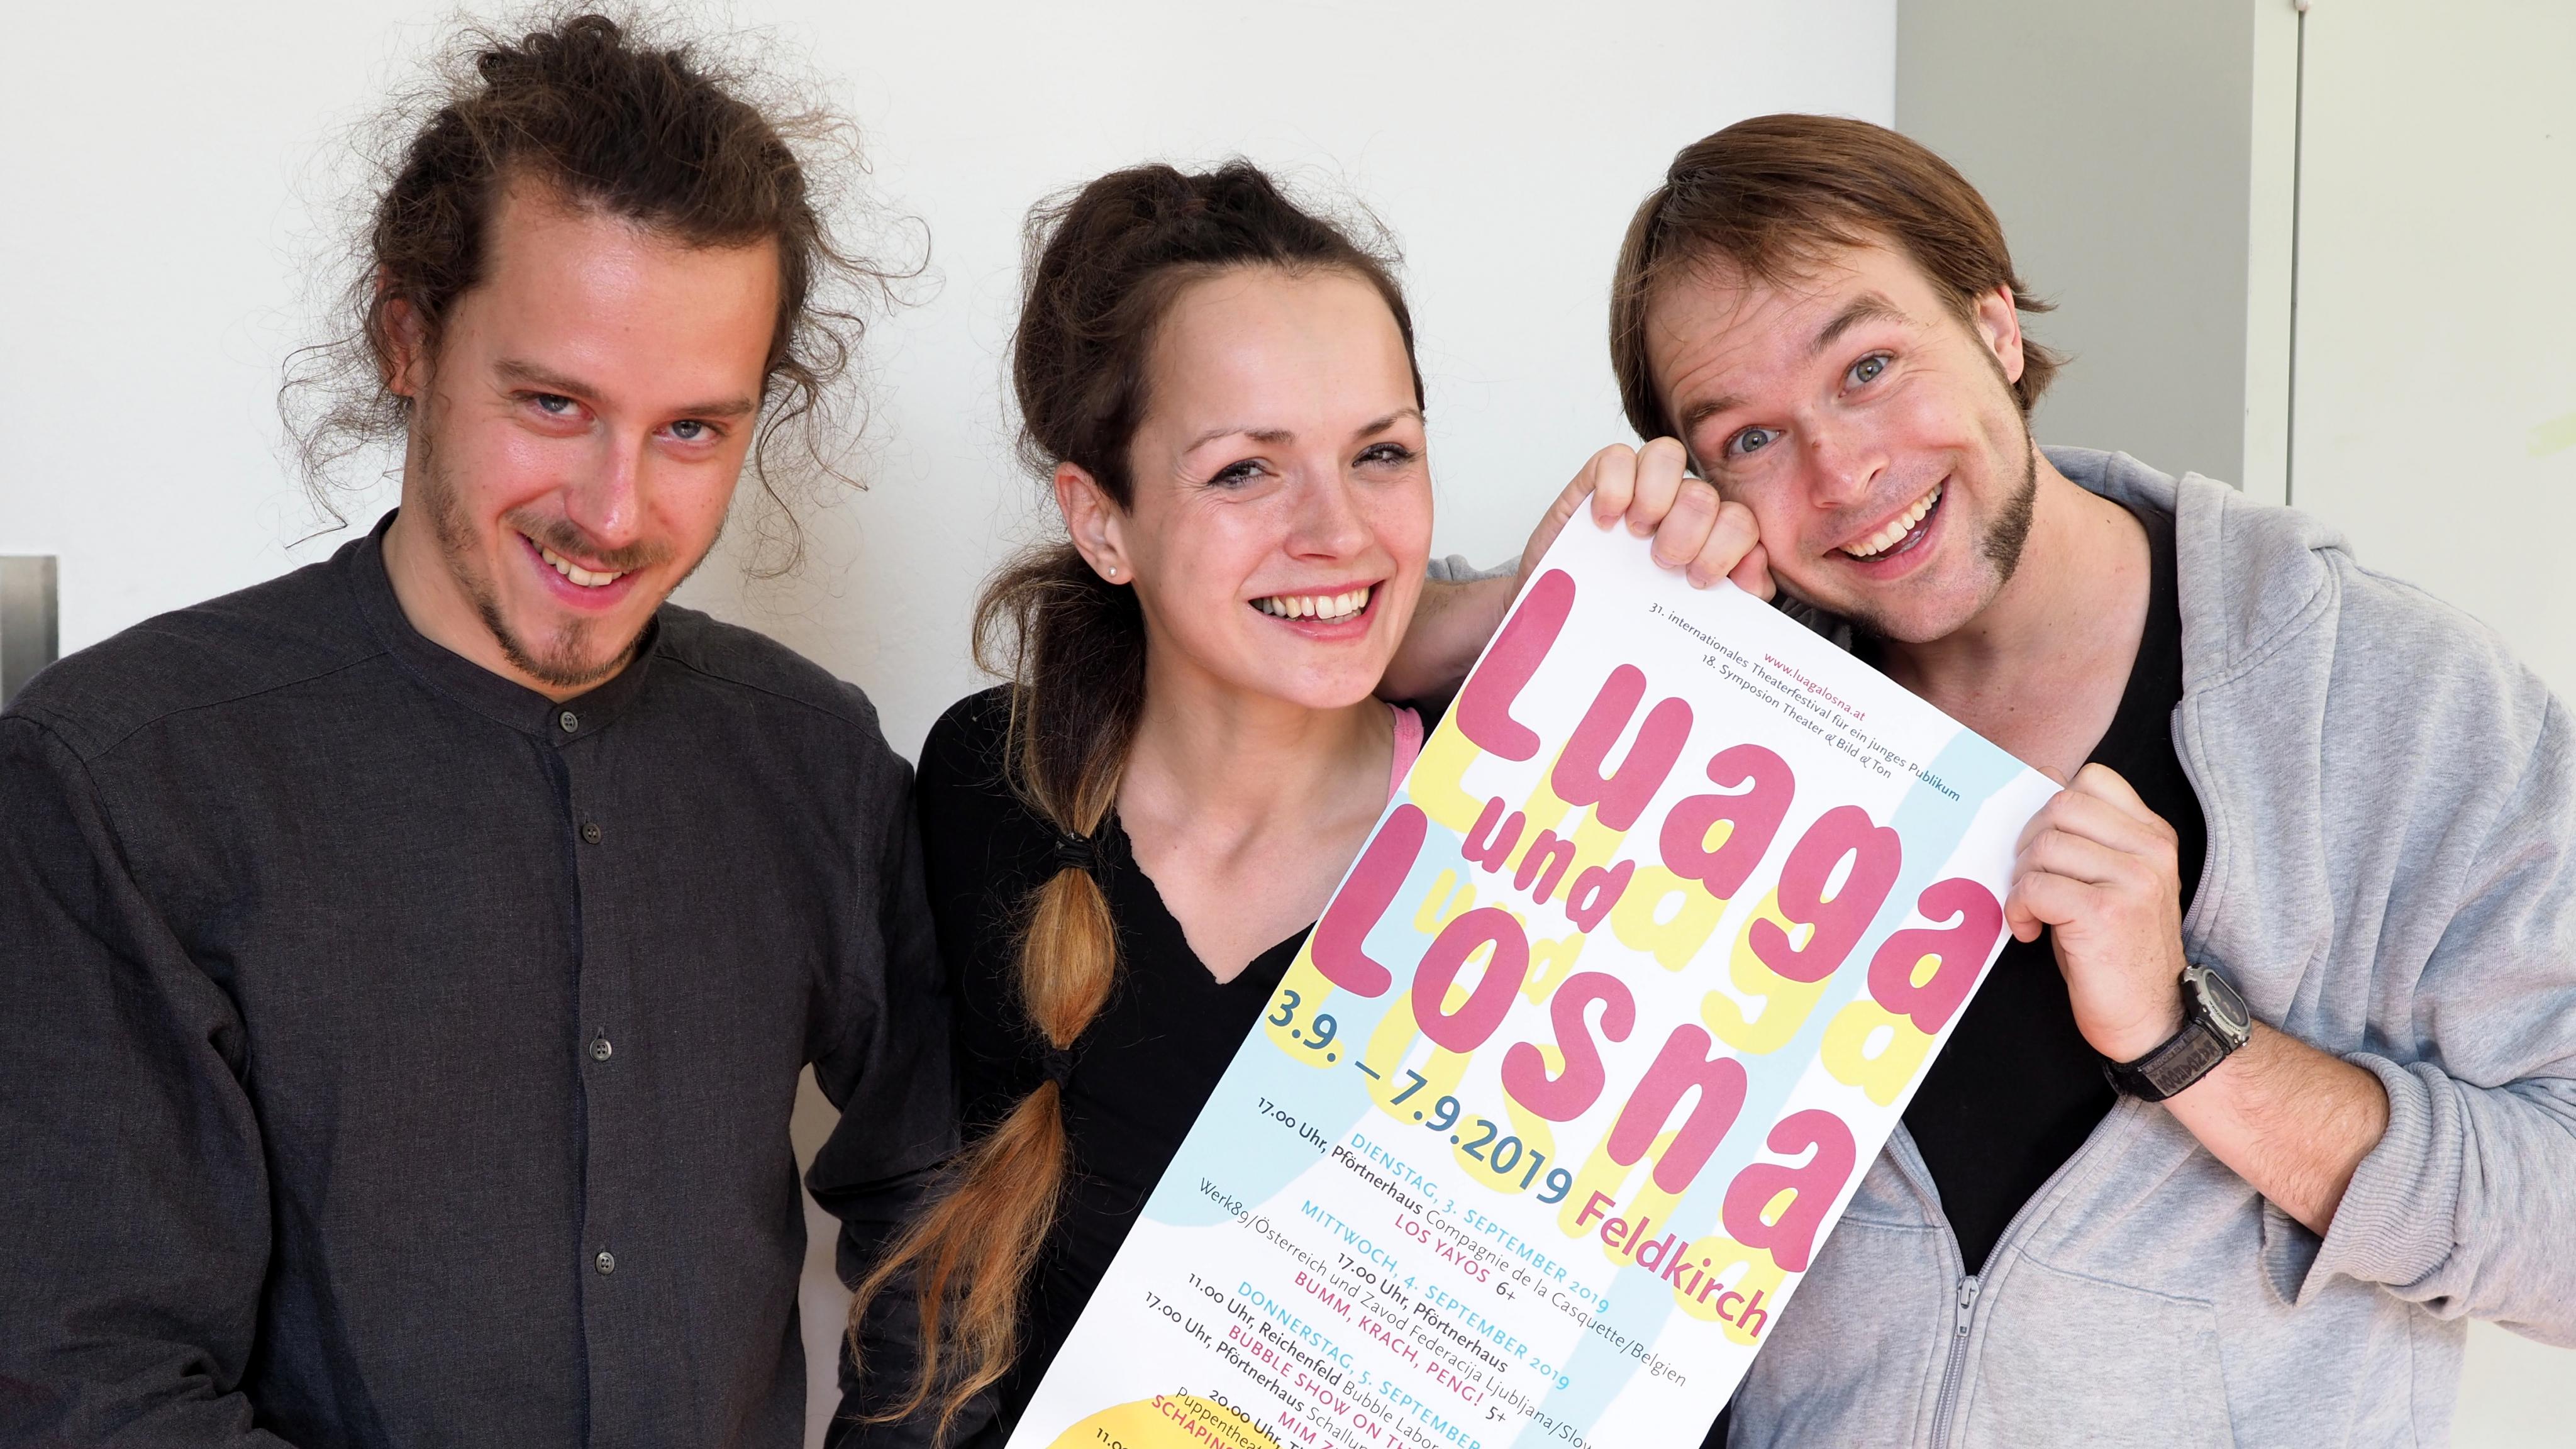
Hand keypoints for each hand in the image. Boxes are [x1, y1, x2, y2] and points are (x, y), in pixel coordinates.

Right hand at [1519, 439, 1772, 597]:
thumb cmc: (1624, 614)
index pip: (1740, 522)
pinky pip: (1617, 456)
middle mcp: (1679, 505)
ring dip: (1654, 500)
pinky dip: (1613, 487)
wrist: (1562, 617)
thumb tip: (1754, 568)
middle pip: (1704, 494)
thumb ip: (1734, 598)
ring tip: (1636, 533)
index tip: (1697, 579)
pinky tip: (1605, 521)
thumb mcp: (1682, 616)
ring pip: (1667, 456)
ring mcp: (1640, 485)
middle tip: (1662, 561)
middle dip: (1686, 533)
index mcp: (1708, 536)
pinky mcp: (1600, 476)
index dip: (1725, 549)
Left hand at [2005, 763, 2189, 1062]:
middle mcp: (2151, 851)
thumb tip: (2040, 776)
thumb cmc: (2118, 951)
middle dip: (2028, 844)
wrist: (2153, 1020)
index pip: (2092, 779)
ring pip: (2044, 846)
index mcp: (2154, 836)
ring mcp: (2133, 879)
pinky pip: (2035, 887)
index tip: (2044, 848)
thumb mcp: (2109, 881)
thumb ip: (2084, 834)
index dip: (2051, 808)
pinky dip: (2018, 909)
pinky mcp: (2105, 912)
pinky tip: (2031, 932)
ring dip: (2022, 880)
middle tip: (2030, 885)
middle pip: (2060, 807)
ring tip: (2033, 912)